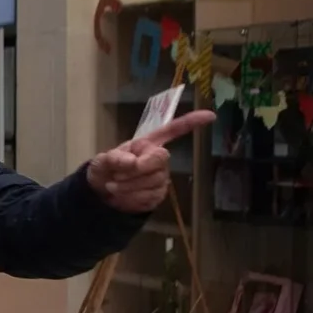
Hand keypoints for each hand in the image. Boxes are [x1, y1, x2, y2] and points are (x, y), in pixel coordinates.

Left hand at [86, 111, 215, 213]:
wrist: (102, 192)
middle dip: (137, 169)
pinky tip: (122, 195)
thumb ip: (114, 158)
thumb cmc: (105, 169)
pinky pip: (150, 197)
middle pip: (161, 159)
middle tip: (116, 174)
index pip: (171, 130)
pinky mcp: (158, 194)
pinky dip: (131, 197)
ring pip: (154, 181)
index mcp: (147, 144)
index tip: (210, 116)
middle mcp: (158, 158)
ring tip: (114, 185)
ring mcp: (160, 177)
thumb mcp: (102, 160)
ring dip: (129, 186)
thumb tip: (133, 162)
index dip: (191, 122)